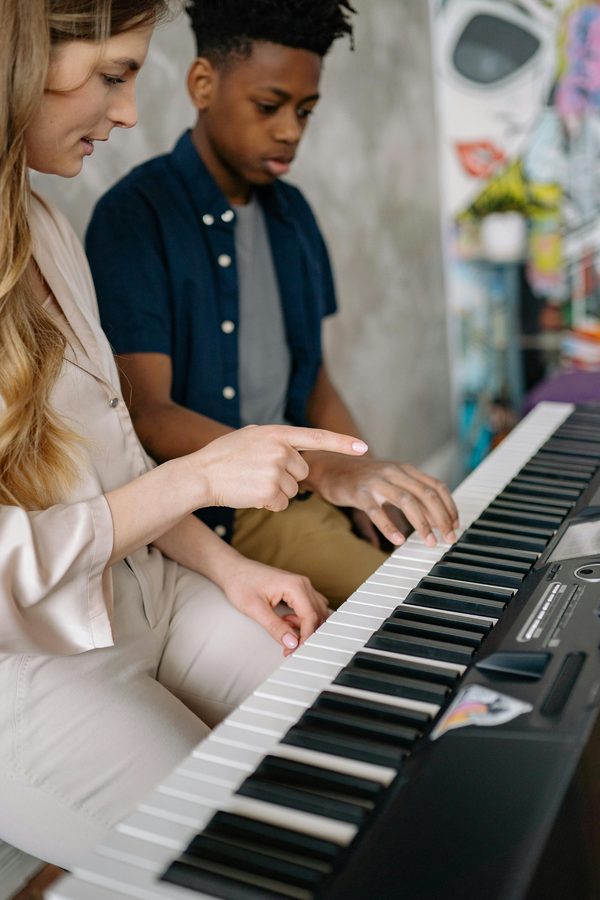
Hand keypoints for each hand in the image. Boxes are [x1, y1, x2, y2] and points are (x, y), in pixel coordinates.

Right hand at [188, 424, 367, 511]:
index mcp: (277, 433)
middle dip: (286, 477)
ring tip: (251, 482)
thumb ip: (276, 439)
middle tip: (258, 473)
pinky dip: (268, 504)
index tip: (363, 447)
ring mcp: (275, 471)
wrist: (200, 475)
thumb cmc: (223, 456)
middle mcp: (280, 450)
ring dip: (276, 492)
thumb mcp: (250, 436)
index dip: (342, 442)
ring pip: (293, 490)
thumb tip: (294, 447)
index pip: (317, 437)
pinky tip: (250, 495)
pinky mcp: (270, 492)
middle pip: (302, 472)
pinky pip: (281, 504)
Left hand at [220, 558, 329, 655]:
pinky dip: (302, 619)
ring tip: (285, 630)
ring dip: (305, 626)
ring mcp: (301, 585)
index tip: (296, 650)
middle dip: (306, 634)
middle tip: (291, 647)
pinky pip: (309, 607)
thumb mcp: (255, 608)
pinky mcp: (297, 589)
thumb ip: (275, 627)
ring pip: (316, 611)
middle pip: (317, 614)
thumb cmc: (241, 582)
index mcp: (295, 585)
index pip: (310, 616)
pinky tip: (286, 621)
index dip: (305, 637)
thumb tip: (291, 642)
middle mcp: (302, 583)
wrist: (232, 570)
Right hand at [309, 456, 458, 546]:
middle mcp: (394, 472)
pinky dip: (390, 527)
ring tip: (429, 542)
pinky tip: (399, 540)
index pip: (436, 486)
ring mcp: (376, 482)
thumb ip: (412, 495)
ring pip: (407, 501)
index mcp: (405, 469)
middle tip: (448, 538)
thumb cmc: (363, 479)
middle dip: (441, 518)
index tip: (455, 525)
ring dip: (422, 524)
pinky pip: (377, 512)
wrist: (330, 467)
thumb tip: (435, 519)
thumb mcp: (391, 481)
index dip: (449, 507)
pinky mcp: (359, 493)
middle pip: (426, 494)